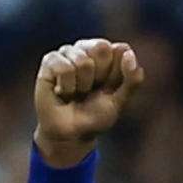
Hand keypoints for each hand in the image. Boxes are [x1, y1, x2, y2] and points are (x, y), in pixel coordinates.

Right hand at [33, 38, 143, 168]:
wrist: (72, 135)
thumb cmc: (96, 115)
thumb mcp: (120, 101)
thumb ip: (132, 79)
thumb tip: (128, 52)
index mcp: (109, 54)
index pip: (121, 50)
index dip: (117, 74)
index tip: (109, 88)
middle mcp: (88, 48)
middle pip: (101, 47)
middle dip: (100, 75)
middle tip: (91, 90)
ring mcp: (68, 52)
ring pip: (82, 60)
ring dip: (82, 85)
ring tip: (76, 93)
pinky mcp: (50, 60)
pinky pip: (63, 67)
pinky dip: (66, 87)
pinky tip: (62, 92)